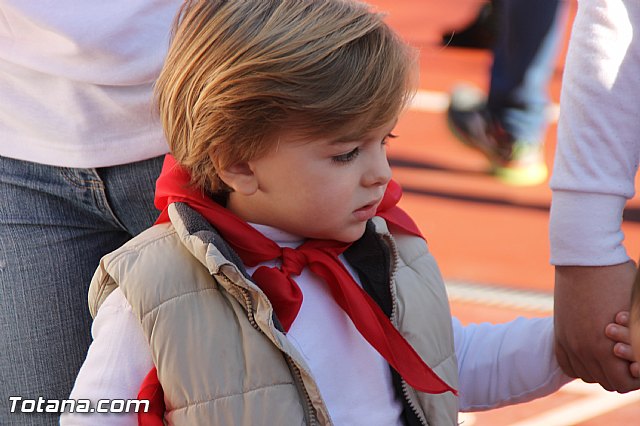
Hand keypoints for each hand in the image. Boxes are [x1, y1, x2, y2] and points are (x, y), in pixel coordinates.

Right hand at [554, 261, 639, 392]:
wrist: (585, 259)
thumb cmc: (619, 281)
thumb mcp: (636, 314)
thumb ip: (636, 341)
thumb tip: (637, 361)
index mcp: (606, 349)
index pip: (622, 384)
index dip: (636, 378)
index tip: (639, 365)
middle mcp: (583, 349)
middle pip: (603, 381)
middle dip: (619, 374)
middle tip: (629, 360)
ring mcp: (568, 341)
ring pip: (585, 374)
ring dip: (599, 369)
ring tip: (611, 354)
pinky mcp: (559, 332)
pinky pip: (566, 362)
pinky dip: (580, 363)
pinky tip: (591, 353)